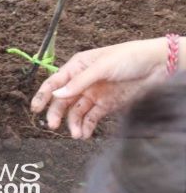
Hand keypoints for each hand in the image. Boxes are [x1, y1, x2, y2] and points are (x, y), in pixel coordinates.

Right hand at [30, 38, 167, 137]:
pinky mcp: (108, 105)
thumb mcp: (101, 67)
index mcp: (77, 66)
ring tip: (76, 134)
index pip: (55, 82)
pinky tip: (84, 134)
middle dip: (56, 113)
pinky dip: (87, 127)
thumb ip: (79, 82)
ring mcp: (95, 94)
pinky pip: (92, 118)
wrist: (157, 66)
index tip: (35, 109)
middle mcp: (83, 82)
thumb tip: (57, 95)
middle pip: (63, 100)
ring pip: (77, 112)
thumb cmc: (128, 58)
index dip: (44, 95)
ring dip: (73, 123)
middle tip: (52, 125)